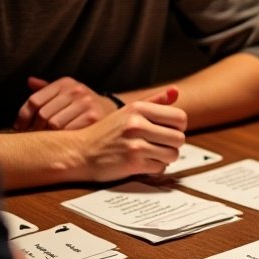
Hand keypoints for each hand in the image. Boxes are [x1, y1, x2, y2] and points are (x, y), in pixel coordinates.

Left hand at [14, 76, 118, 131]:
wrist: (111, 110)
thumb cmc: (82, 103)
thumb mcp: (67, 92)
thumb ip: (47, 89)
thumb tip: (30, 81)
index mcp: (65, 83)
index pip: (34, 100)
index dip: (23, 116)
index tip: (19, 127)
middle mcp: (75, 90)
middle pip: (43, 114)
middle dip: (35, 128)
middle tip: (34, 136)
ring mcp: (85, 103)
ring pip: (54, 124)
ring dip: (48, 134)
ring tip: (47, 138)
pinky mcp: (93, 117)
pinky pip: (68, 131)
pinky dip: (62, 137)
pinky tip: (62, 139)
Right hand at [73, 86, 187, 181]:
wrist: (78, 152)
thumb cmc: (106, 132)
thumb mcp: (127, 111)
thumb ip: (153, 102)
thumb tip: (176, 90)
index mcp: (139, 108)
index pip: (180, 118)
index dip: (177, 128)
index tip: (166, 132)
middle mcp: (137, 124)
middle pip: (179, 138)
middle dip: (172, 145)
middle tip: (159, 146)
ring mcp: (135, 144)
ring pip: (172, 154)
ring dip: (165, 158)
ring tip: (151, 154)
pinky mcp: (132, 163)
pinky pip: (160, 168)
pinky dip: (154, 168)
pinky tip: (142, 163)